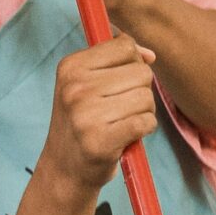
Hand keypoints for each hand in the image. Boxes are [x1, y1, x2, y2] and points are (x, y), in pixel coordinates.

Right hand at [39, 33, 158, 193]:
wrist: (64, 169)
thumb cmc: (83, 121)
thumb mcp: (86, 84)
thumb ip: (118, 61)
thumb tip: (150, 55)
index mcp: (70, 67)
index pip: (125, 46)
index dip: (132, 64)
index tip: (118, 83)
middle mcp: (75, 88)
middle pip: (141, 72)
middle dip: (140, 90)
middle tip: (119, 109)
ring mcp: (86, 115)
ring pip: (146, 97)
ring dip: (143, 112)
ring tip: (121, 122)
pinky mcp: (101, 141)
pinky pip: (146, 122)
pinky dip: (145, 129)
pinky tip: (128, 135)